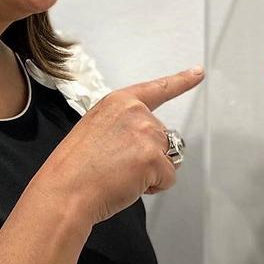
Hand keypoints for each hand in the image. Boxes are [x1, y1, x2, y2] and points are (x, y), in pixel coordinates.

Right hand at [32, 67, 204, 225]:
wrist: (65, 190)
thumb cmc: (74, 168)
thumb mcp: (94, 131)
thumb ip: (122, 128)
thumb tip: (139, 145)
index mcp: (118, 102)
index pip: (157, 89)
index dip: (181, 81)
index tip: (198, 73)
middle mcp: (135, 113)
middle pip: (163, 136)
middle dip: (149, 155)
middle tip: (119, 166)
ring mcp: (146, 134)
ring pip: (168, 158)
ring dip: (152, 172)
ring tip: (120, 175)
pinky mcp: (153, 158)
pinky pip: (168, 178)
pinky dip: (154, 187)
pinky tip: (129, 185)